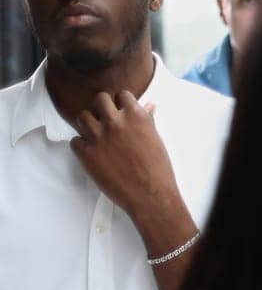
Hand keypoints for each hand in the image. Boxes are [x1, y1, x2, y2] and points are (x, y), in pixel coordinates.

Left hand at [69, 91, 186, 242]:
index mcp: (136, 116)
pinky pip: (75, 140)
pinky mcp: (86, 154)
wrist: (150, 195)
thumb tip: (148, 106)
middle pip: (99, 100)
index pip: (121, 94)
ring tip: (97, 135)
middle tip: (106, 119)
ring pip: (82, 117)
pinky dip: (82, 144)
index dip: (121, 102)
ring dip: (89, 124)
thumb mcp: (156, 140)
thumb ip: (147, 120)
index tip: (121, 109)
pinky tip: (93, 152)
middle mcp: (115, 123)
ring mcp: (98, 138)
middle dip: (102, 107)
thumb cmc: (158, 169)